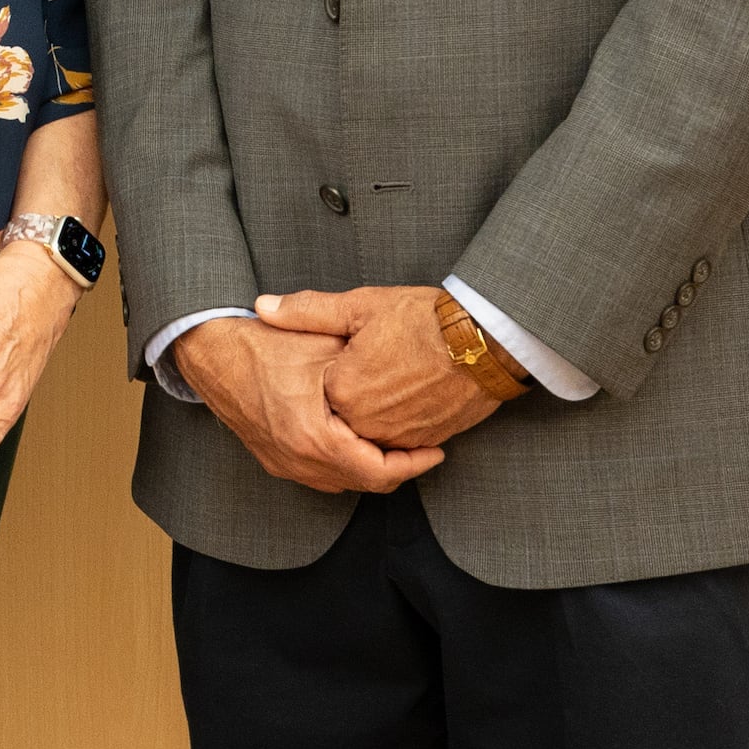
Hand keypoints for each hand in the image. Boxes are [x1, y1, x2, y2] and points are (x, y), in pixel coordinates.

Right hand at [172, 313, 447, 495]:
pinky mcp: (275, 460)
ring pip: (343, 483)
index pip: (377, 471)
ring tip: (396, 445)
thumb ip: (363, 363)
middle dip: (397, 469)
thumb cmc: (263, 345)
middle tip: (422, 449)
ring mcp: (284, 464)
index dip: (413, 464)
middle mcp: (298, 460)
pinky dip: (346, 466)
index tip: (434, 450)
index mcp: (314, 436)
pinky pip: (321, 475)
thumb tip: (408, 369)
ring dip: (371, 469)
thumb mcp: (323, 344)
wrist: (211, 353)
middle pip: (363, 484)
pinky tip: (359, 442)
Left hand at [256, 288, 503, 450]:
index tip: (346, 354)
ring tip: (391, 378)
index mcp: (343, 391)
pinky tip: (408, 393)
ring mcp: (397, 437)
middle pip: (341, 416)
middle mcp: (366, 423)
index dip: (329, 369)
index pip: (317, 391)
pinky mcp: (425, 442)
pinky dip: (399, 423)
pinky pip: (399, 441)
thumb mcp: (360, 306)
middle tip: (373, 367)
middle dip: (349, 395)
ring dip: (372, 413)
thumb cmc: (425, 319)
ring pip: (369, 433)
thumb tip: (262, 308)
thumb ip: (306, 312)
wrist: (486, 340)